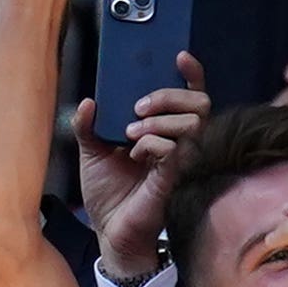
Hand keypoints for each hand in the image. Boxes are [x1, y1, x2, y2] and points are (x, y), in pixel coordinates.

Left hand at [77, 51, 211, 280]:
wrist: (109, 231)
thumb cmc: (108, 193)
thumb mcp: (90, 151)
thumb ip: (87, 125)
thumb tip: (87, 101)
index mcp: (163, 130)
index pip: (189, 96)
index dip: (190, 74)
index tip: (178, 56)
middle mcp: (178, 142)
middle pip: (200, 103)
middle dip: (169, 95)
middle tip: (138, 107)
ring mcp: (181, 159)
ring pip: (193, 123)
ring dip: (159, 121)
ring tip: (131, 134)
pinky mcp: (176, 177)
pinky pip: (176, 148)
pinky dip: (152, 144)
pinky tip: (135, 154)